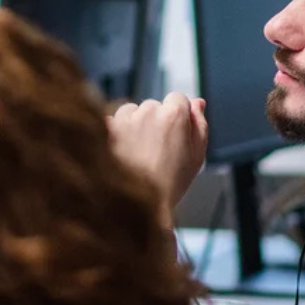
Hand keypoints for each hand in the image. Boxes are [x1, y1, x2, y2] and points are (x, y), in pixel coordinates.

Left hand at [108, 93, 207, 220]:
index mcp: (173, 116)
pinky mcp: (104, 129)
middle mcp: (147, 112)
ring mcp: (123, 120)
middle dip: (154, 121)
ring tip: (136, 152)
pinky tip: (119, 151)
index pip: (177, 98)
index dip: (177, 115)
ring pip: (130, 111)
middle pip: (152, 105)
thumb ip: (199, 124)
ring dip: (132, 124)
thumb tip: (197, 102)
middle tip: (155, 149)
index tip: (172, 132)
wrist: (136, 206)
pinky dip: (113, 132)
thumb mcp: (196, 156)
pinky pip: (109, 121)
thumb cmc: (168, 184)